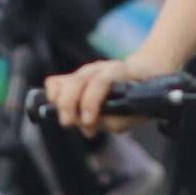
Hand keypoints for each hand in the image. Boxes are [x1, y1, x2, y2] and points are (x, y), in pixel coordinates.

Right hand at [42, 56, 161, 136]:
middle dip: (68, 104)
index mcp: (120, 72)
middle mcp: (100, 68)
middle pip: (77, 81)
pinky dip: (54, 98)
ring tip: (70, 121)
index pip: (100, 81)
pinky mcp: (74, 77)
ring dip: (61, 105)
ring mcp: (85, 71)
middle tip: (69, 123)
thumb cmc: (138, 99)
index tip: (88, 122)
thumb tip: (89, 126)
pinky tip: (63, 112)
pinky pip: (55, 83)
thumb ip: (115, 121)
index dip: (91, 101)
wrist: (141, 78)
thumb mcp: (135, 114)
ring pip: (63, 83)